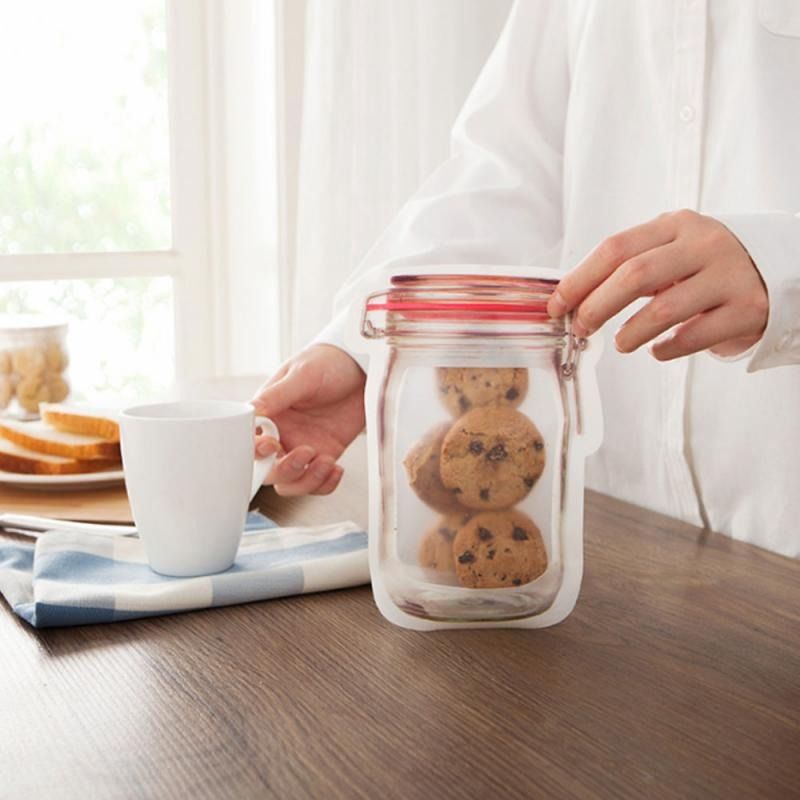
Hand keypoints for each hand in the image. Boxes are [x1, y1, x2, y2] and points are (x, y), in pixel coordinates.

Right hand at [251, 344, 365, 495]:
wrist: (363, 367)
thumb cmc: (328, 362)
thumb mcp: (303, 374)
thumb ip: (277, 395)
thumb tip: (252, 411)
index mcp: (269, 414)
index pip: (250, 442)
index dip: (256, 452)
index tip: (272, 445)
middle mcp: (282, 434)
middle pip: (269, 471)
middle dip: (286, 470)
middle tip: (306, 452)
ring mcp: (303, 447)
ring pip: (292, 482)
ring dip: (308, 480)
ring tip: (327, 462)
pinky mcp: (325, 454)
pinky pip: (317, 482)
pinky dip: (325, 484)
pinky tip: (336, 468)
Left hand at [547, 210, 768, 359]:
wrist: (778, 269)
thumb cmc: (705, 266)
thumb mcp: (671, 251)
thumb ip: (629, 266)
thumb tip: (571, 298)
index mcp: (675, 225)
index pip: (615, 248)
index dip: (579, 279)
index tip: (557, 305)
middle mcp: (704, 245)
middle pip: (634, 275)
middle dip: (597, 306)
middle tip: (582, 328)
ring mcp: (728, 276)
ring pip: (663, 309)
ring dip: (630, 333)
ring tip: (622, 343)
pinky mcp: (747, 309)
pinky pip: (693, 336)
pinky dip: (666, 349)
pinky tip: (658, 350)